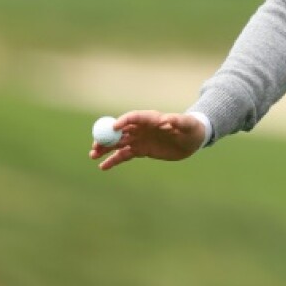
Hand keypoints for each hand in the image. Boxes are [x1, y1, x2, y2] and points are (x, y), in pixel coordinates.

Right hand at [89, 110, 205, 170]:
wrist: (192, 140)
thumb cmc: (191, 128)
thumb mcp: (187, 124)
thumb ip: (177, 121)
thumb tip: (167, 119)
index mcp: (151, 118)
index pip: (133, 118)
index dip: (122, 121)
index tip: (112, 128)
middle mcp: (142, 128)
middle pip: (120, 131)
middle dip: (106, 137)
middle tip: (95, 145)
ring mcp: (140, 139)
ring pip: (118, 143)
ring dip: (105, 148)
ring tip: (93, 155)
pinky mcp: (141, 150)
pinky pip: (124, 155)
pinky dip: (114, 160)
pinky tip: (103, 167)